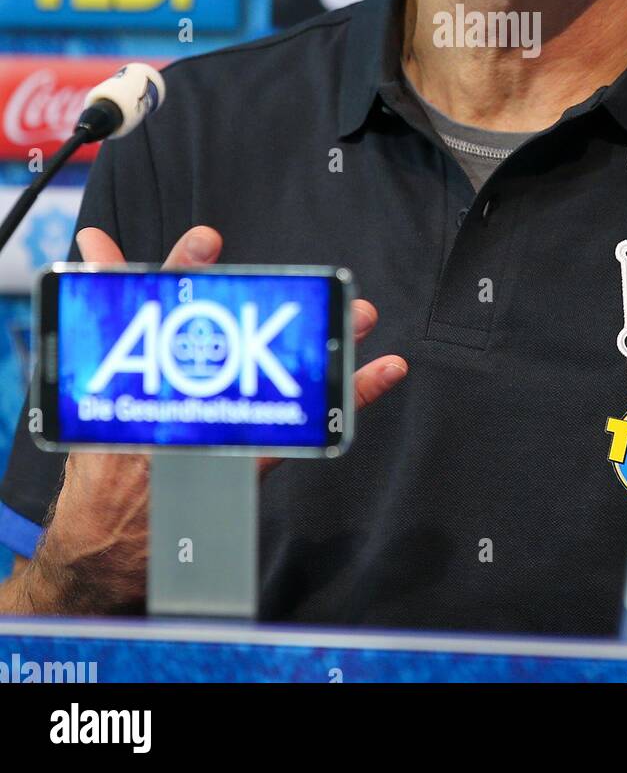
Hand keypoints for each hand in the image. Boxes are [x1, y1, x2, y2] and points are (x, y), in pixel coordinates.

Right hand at [25, 225, 407, 615]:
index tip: (207, 240)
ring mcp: (211, 438)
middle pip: (229, 350)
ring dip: (325, 352)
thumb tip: (92, 238)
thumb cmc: (105, 445)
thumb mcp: (95, 373)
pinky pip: (305, 428)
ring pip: (277, 388)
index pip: (157, 312)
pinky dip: (346, 398)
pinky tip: (382, 372)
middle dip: (269, 316)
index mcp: (140, 372)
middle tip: (312, 288)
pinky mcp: (243, 466)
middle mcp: (175, 406)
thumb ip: (107, 295)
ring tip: (360, 318)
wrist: (101, 541)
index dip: (179, 273)